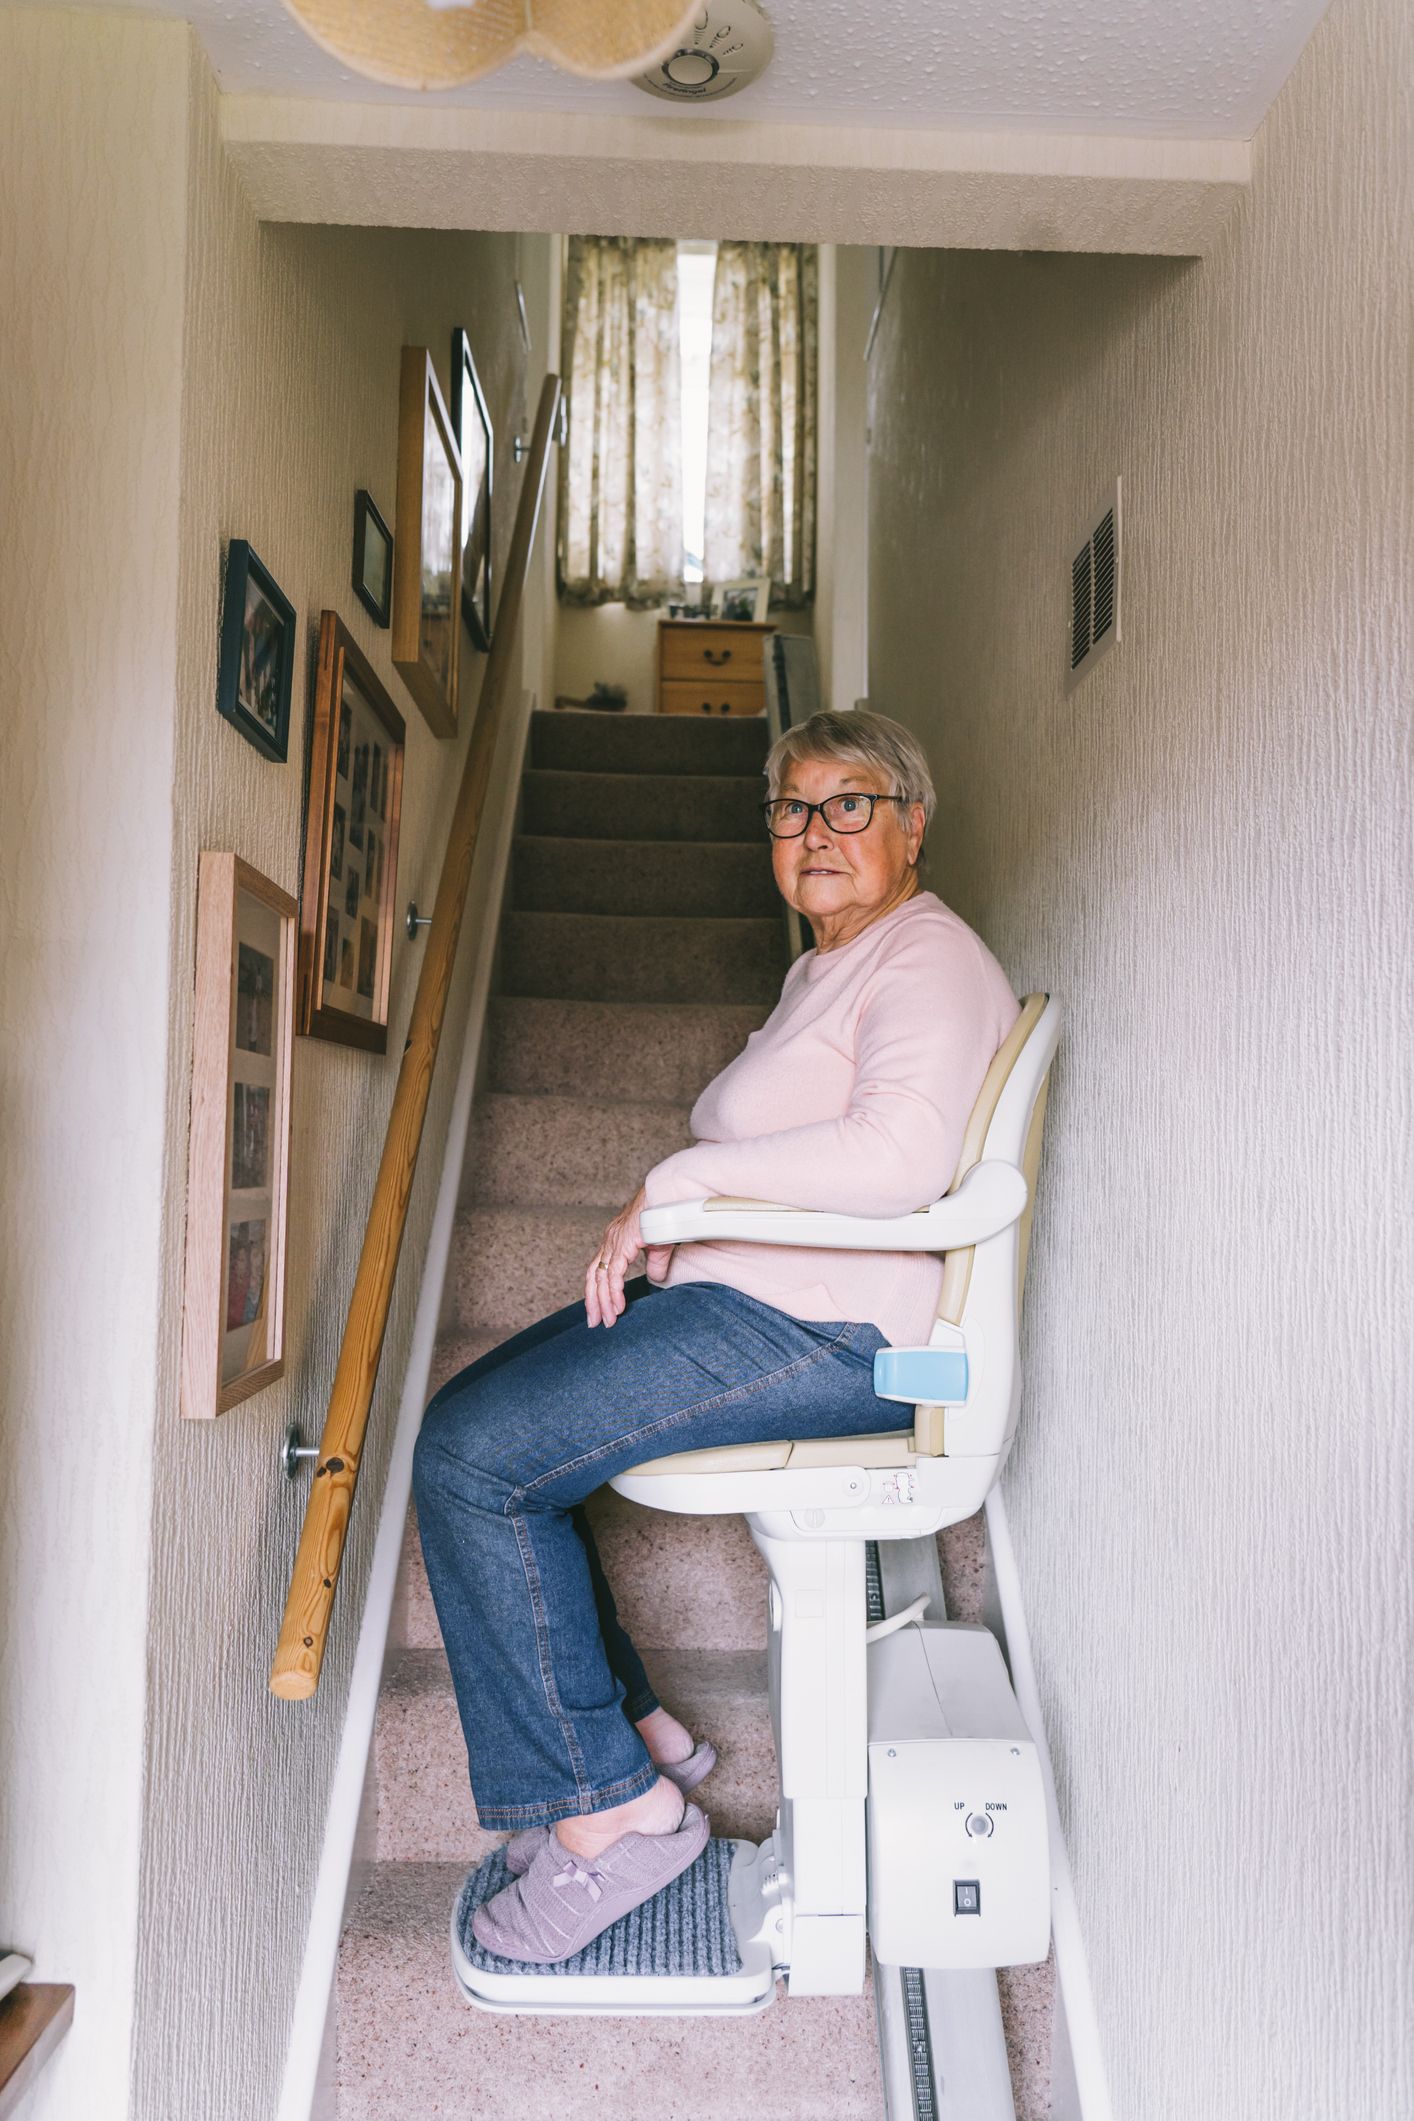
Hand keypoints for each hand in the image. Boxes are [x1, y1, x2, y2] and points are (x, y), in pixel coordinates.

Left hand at [585, 1187, 670, 1326]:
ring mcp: (614, 1243)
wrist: (666, 1198)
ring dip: (603, 1302)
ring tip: (607, 1321)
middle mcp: (609, 1241)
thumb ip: (654, 1265)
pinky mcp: (623, 1246)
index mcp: (614, 1240)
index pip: (597, 1268)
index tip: (597, 1308)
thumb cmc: (662, 1216)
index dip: (595, 1289)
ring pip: (601, 1279)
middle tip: (594, 1322)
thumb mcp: (657, 1247)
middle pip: (592, 1276)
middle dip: (592, 1301)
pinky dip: (614, 1293)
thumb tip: (654, 1280)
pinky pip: (614, 1275)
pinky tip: (618, 1307)